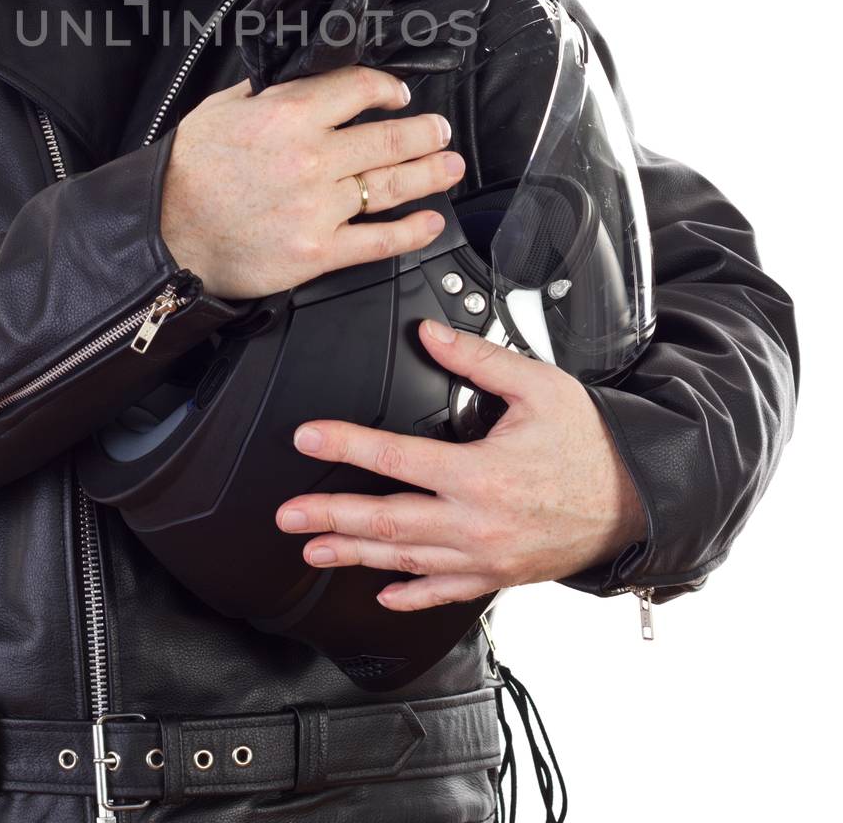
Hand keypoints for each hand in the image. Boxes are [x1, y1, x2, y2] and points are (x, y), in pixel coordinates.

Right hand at [159, 65, 466, 300]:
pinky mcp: (317, 251)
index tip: (399, 94)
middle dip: (426, 131)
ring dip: (431, 173)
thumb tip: (296, 73)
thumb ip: (264, 91)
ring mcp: (318, 207)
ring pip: (392, 185)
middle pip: (390, 138)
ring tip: (449, 165)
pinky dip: (412, 231)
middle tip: (440, 130)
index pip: (358, 88)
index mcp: (287, 116)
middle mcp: (310, 158)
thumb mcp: (219, 110)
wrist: (165, 236)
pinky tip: (430, 221)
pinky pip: (379, 241)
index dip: (388, 88)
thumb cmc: (187, 174)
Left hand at [274, 319, 647, 609]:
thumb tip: (432, 334)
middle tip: (288, 513)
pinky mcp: (499, 575)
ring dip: (354, 554)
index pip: (396, 457)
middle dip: (330, 516)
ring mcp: (486, 557)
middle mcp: (477, 522)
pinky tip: (382, 594)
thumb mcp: (539, 387)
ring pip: (406, 560)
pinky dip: (410, 594)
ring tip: (314, 548)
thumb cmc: (593, 442)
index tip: (307, 437)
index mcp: (481, 473)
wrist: (641, 498)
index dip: (345, 445)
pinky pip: (446, 592)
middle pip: (387, 521)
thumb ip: (479, 359)